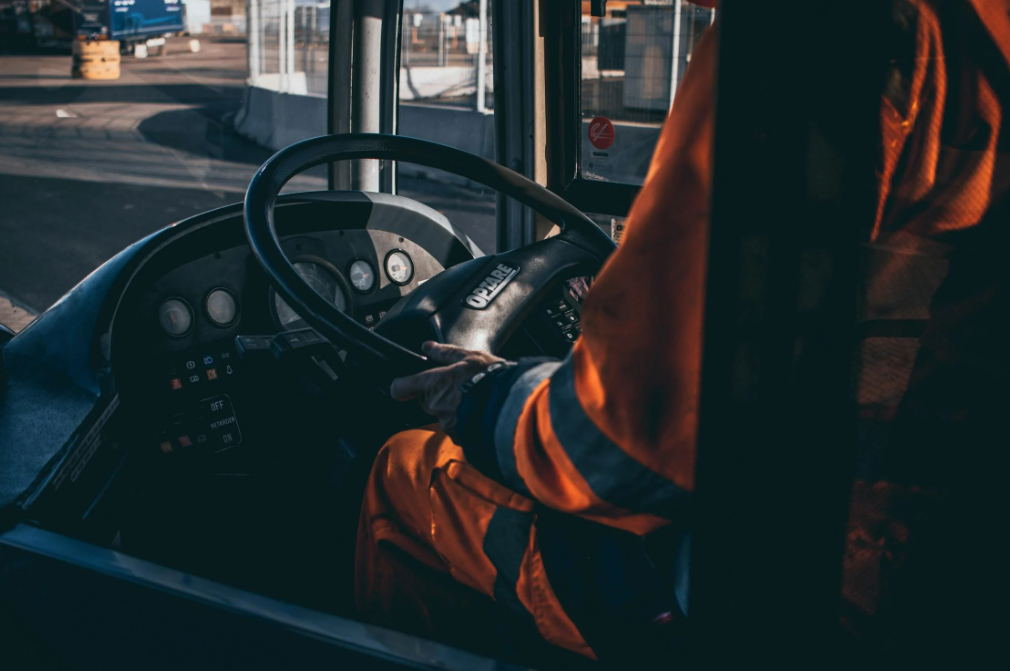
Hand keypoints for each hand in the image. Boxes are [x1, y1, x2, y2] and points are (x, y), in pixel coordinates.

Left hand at [390, 341, 504, 432]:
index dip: (402, 386)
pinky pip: (459, 430)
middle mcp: (437, 406)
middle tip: (461, 388)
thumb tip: (427, 347)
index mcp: (434, 383)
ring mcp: (448, 424)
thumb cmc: (492, 379)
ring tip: (477, 401)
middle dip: (441, 396)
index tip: (405, 386)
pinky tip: (482, 414)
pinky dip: (468, 423)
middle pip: (428, 402)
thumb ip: (446, 353)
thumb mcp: (471, 357)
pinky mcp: (461, 438)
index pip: (402, 387)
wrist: (513, 408)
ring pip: (445, 416)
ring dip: (456, 410)